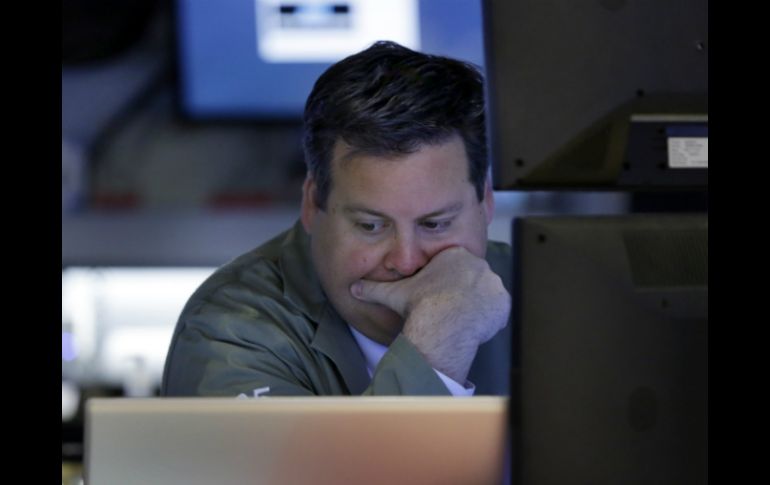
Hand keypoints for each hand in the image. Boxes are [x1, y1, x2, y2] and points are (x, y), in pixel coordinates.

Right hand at [350, 246, 510, 382]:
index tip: (438, 297)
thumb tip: (353, 288)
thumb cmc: (420, 305)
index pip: (455, 266)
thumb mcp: (393, 293)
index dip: (446, 283)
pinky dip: (489, 318)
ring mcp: (493, 283)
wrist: (443, 324)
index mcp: (455, 256)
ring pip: (486, 294)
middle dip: (464, 293)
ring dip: (478, 305)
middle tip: (450, 310)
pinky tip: (474, 326)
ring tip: (461, 320)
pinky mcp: (502, 302)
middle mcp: (478, 264)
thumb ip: (374, 288)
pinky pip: (498, 310)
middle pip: (472, 279)